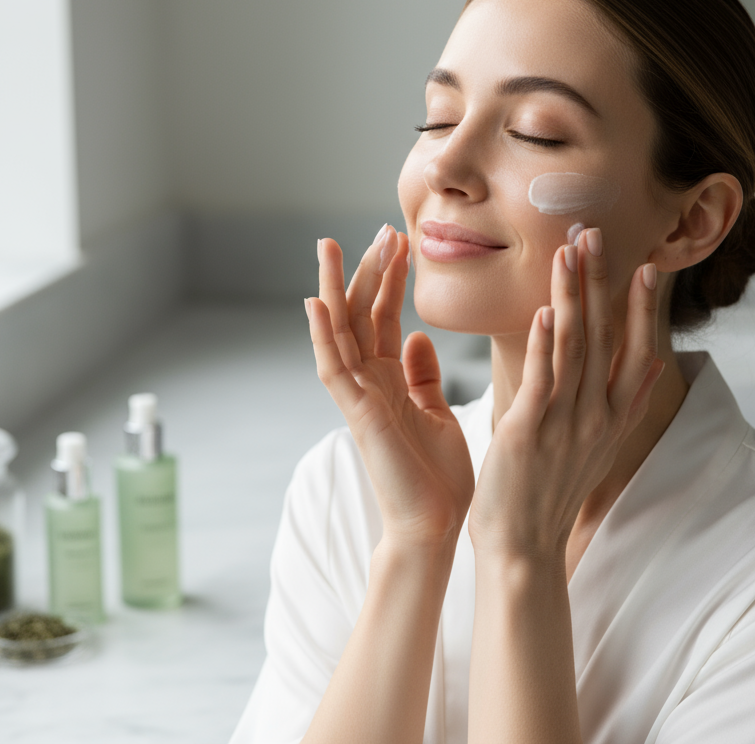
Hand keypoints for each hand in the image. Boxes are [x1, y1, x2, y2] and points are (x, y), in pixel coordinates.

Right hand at [306, 226, 474, 546]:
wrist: (436, 527)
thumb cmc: (438, 477)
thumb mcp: (436, 412)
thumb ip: (422, 376)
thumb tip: (419, 338)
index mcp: (389, 379)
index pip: (384, 316)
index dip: (390, 277)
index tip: (399, 238)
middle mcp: (368, 382)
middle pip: (360, 314)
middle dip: (366, 271)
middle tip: (379, 228)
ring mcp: (358, 397)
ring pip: (338, 333)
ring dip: (335, 290)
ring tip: (331, 247)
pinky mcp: (357, 415)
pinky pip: (333, 369)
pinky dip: (322, 336)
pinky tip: (316, 303)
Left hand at [467, 228, 663, 560]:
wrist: (523, 548)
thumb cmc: (550, 493)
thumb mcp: (596, 446)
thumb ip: (620, 401)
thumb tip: (649, 362)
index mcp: (613, 419)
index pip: (638, 353)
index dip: (643, 309)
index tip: (649, 267)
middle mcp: (597, 418)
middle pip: (606, 338)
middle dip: (603, 283)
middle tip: (598, 234)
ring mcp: (565, 424)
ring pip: (575, 347)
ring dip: (573, 296)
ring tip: (570, 253)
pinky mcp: (529, 432)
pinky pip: (542, 380)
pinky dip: (545, 344)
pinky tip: (545, 311)